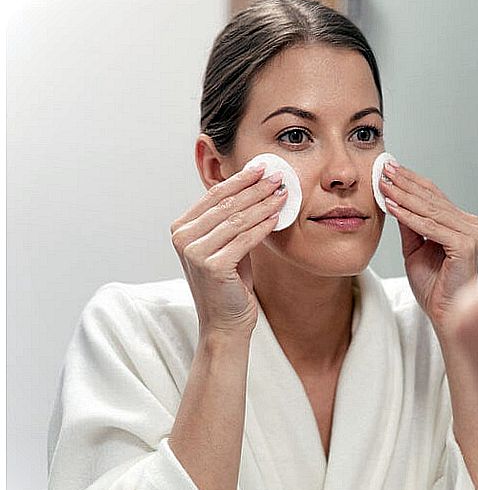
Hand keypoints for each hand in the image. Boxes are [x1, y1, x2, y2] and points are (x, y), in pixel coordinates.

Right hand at [170, 163, 287, 338]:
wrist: (224, 322)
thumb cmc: (228, 283)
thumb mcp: (226, 244)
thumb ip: (231, 219)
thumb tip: (257, 186)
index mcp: (181, 228)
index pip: (214, 196)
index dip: (240, 179)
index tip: (262, 167)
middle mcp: (183, 238)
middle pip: (226, 205)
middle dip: (256, 188)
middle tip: (278, 176)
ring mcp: (194, 252)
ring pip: (237, 220)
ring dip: (263, 204)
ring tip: (283, 193)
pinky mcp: (211, 266)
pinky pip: (245, 239)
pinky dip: (264, 226)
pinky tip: (278, 216)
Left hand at [379, 161, 477, 334]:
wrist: (443, 314)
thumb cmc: (433, 286)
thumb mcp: (415, 248)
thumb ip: (409, 224)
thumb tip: (393, 197)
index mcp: (462, 223)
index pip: (434, 195)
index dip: (410, 181)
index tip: (389, 168)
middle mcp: (471, 224)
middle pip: (432, 198)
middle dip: (404, 182)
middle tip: (383, 168)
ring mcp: (471, 234)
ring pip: (430, 210)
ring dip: (403, 196)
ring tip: (382, 184)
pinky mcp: (465, 245)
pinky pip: (430, 228)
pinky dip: (409, 217)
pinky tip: (391, 206)